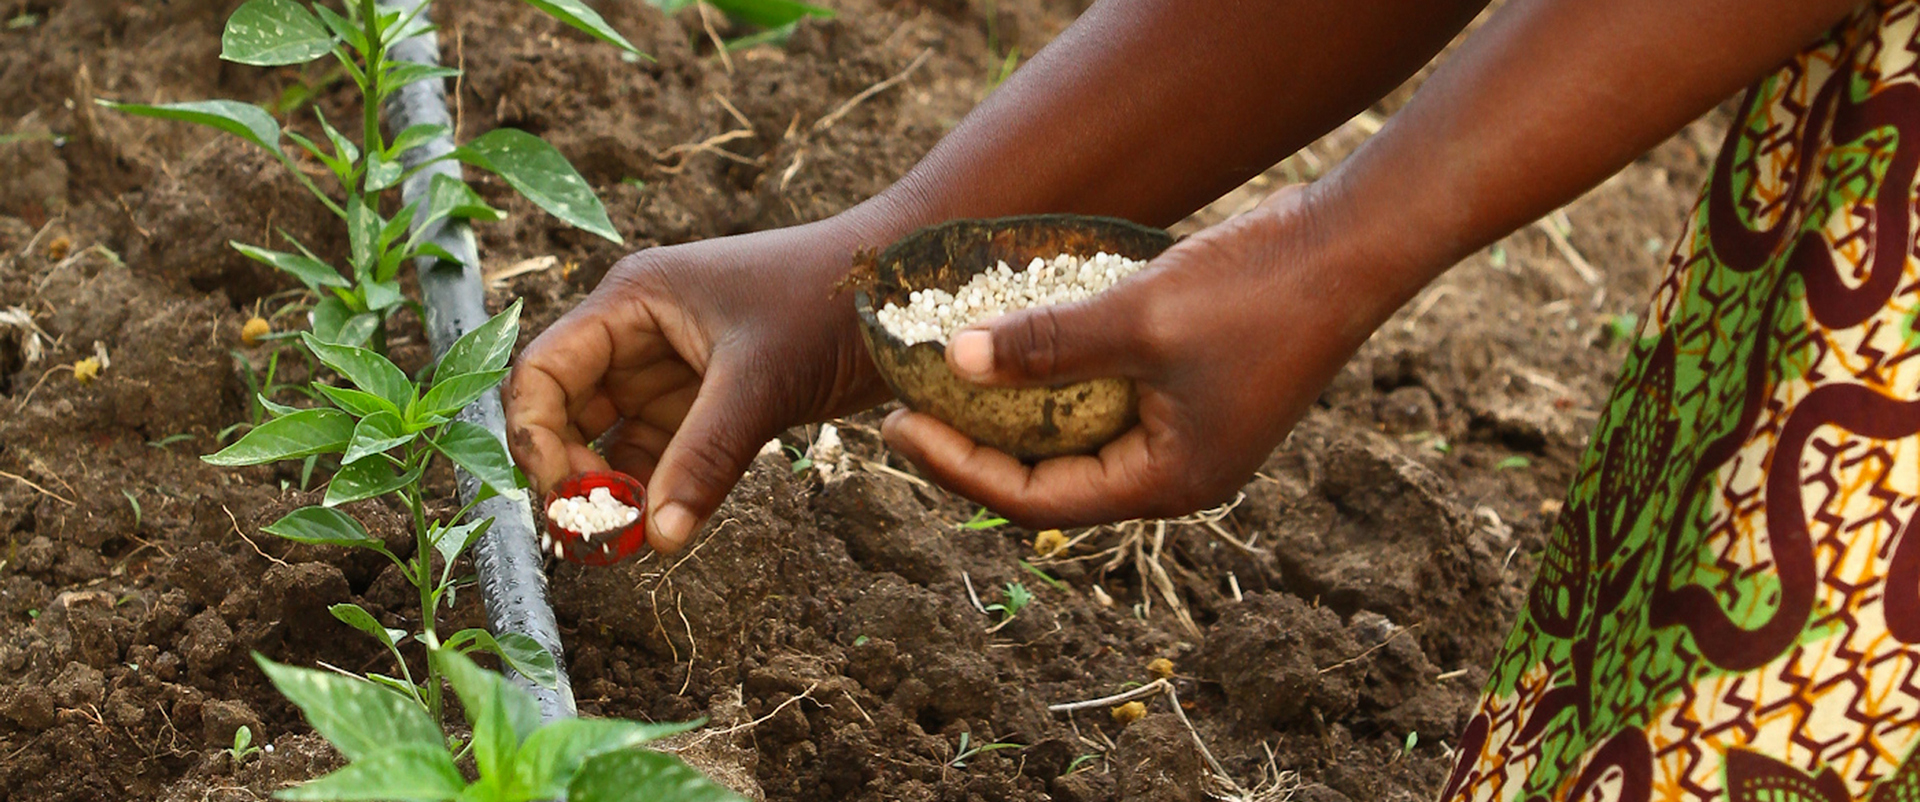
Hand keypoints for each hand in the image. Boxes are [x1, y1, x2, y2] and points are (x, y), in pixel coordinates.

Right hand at [503, 214, 896, 553]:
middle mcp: (640, 331)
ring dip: (611, 490)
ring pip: (612, 438)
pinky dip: (654, 488)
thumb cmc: (832, 304)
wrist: (906, 293)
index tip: (566, 498)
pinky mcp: (710, 398)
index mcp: (634, 301)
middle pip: (566, 411)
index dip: (536, 438)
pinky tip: (661, 526)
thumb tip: (656, 537)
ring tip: (624, 544)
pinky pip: (660, 450)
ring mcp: (673, 366)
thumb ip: (705, 456)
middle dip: (570, 475)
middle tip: (595, 536)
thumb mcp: (763, 381)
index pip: (544, 372)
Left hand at [881, 186, 1393, 527]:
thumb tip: (956, 358)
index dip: (958, 467)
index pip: (1036, 500)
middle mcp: (1176, 474)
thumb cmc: (1256, 289)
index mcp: (1167, 482)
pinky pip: (1106, 408)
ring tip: (949, 383)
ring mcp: (1188, 437)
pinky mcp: (1192, 396)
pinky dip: (1057, 385)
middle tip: (906, 410)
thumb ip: (1048, 343)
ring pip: (1077, 445)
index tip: (896, 426)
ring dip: (1013, 416)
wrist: (1350, 247)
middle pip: (1051, 482)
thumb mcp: (1138, 315)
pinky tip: (1016, 350)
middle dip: (974, 448)